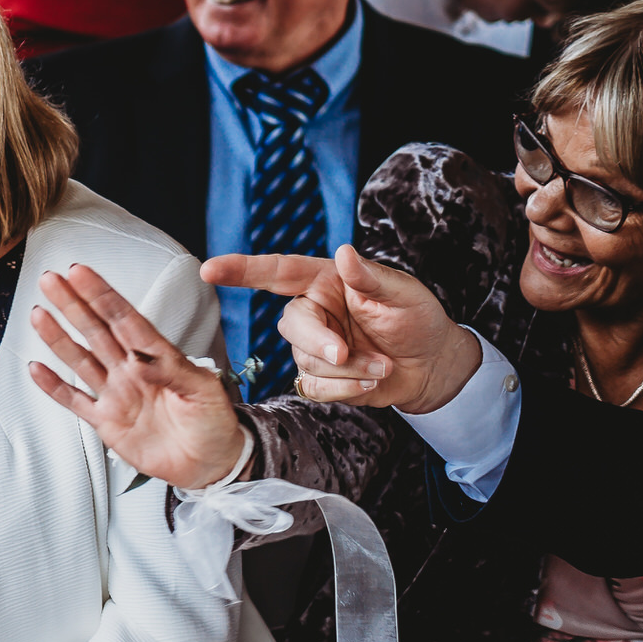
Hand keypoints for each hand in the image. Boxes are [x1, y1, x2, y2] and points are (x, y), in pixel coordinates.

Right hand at [27, 264, 247, 488]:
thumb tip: (140, 359)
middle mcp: (131, 371)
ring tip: (38, 313)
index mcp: (157, 357)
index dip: (101, 295)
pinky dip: (54, 386)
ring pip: (80, 360)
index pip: (124, 319)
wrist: (211, 463)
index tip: (80, 274)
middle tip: (51, 280)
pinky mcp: (107, 422)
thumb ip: (172, 371)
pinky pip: (74, 400)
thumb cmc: (215, 423)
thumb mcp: (204, 391)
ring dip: (58, 337)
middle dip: (73, 304)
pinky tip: (36, 368)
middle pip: (96, 331)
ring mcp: (117, 395)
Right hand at [201, 246, 479, 412]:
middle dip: (318, 342)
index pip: (278, 272)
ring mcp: (312, 347)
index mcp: (326, 281)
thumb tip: (344, 253)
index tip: (210, 270)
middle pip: (290, 325)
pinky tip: (371, 380)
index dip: (242, 270)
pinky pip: (315, 387)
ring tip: (382, 365)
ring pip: (306, 361)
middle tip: (347, 352)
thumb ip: (370, 277)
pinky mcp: (318, 377)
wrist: (431, 366)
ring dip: (347, 369)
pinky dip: (346, 388)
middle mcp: (314, 311)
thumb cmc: (418, 320)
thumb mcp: (403, 293)